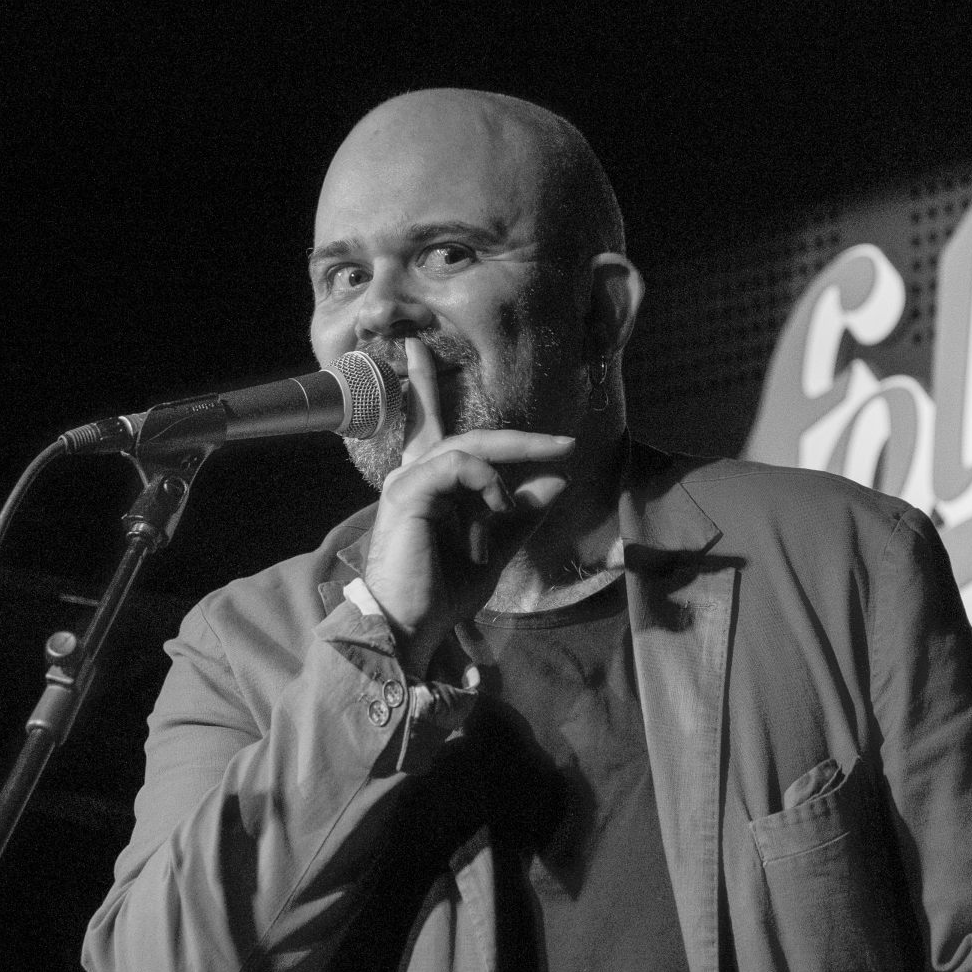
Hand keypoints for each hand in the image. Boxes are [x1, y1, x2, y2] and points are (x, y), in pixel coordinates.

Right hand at [362, 339, 572, 674]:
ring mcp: (407, 481)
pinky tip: (499, 507)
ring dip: (511, 465)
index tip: (422, 348)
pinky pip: (458, 466)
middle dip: (520, 438)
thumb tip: (555, 481)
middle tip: (565, 444)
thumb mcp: (496, 546)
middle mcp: (412, 474)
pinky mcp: (409, 493)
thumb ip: (521, 513)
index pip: (427, 423)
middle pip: (466, 434)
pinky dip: (488, 483)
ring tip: (523, 502)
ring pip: (468, 448)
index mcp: (426, 482)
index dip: (425, 384)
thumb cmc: (443, 589)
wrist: (412, 623)